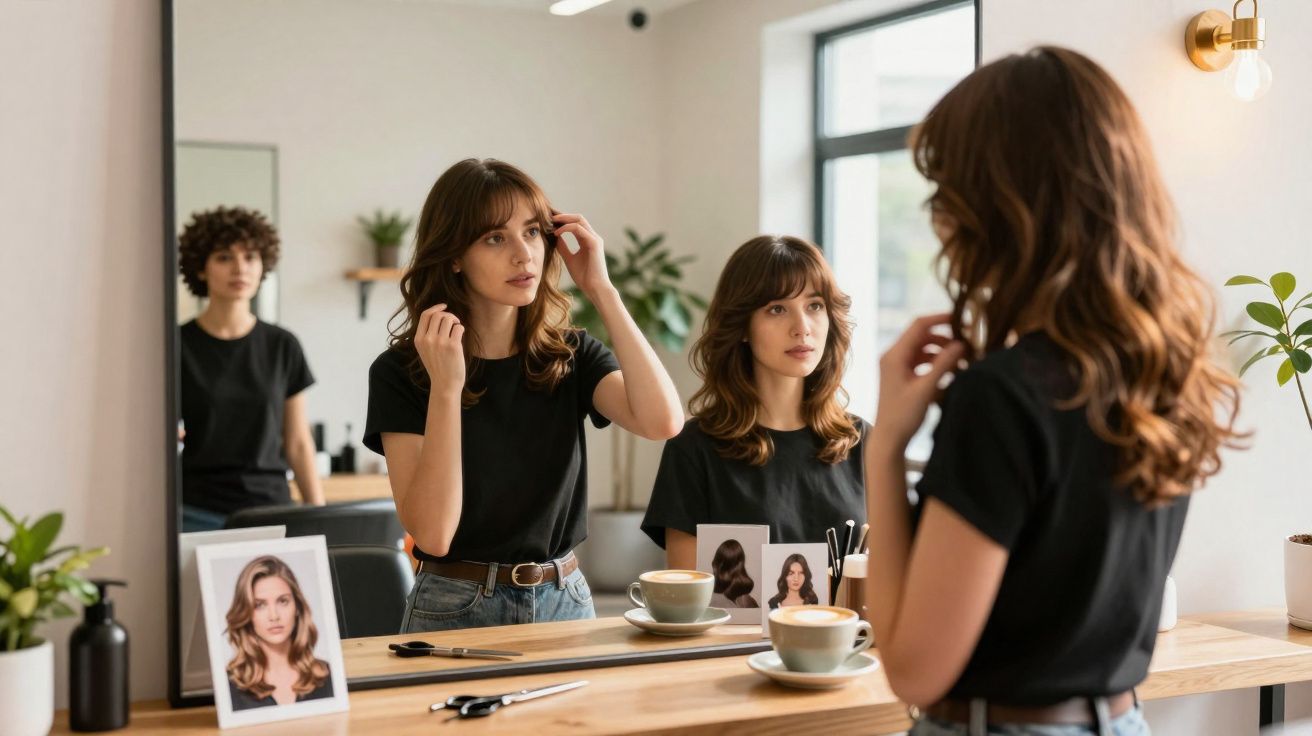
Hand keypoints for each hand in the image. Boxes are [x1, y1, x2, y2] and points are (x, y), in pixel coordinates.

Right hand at [415, 304, 465, 395]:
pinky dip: (461, 329)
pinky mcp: (452, 346)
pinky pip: (459, 327)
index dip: (436, 307)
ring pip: (448, 319)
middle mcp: (427, 339)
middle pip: (438, 315)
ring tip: (457, 330)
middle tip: (454, 323)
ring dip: (455, 321)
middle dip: (448, 315)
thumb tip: (438, 315)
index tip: (444, 306)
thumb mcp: (425, 350)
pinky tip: (460, 337)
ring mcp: (440, 342)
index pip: (425, 315)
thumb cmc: (437, 367)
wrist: (444, 384)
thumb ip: (427, 335)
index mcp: (418, 339)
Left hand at [552, 213, 610, 296]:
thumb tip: (554, 237)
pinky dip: (566, 228)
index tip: (548, 221)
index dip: (562, 220)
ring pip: (579, 219)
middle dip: (562, 215)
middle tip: (548, 216)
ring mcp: (594, 239)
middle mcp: (592, 237)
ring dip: (564, 218)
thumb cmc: (584, 277)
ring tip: (551, 221)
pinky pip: (578, 228)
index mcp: (587, 240)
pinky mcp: (594, 243)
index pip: (575, 223)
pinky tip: (556, 233)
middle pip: (577, 218)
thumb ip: (563, 248)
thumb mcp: (569, 259)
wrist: (595, 288)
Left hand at [872, 313, 964, 448]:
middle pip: (923, 337)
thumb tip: (961, 344)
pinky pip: (921, 363)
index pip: (919, 325)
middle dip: (945, 339)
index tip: (962, 320)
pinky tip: (951, 374)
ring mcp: (896, 366)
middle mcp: (893, 357)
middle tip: (967, 346)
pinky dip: (936, 364)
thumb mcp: (926, 388)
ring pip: (924, 350)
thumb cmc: (904, 415)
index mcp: (894, 355)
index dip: (940, 319)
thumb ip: (943, 364)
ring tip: (962, 363)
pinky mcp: (901, 377)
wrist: (889, 439)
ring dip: (942, 354)